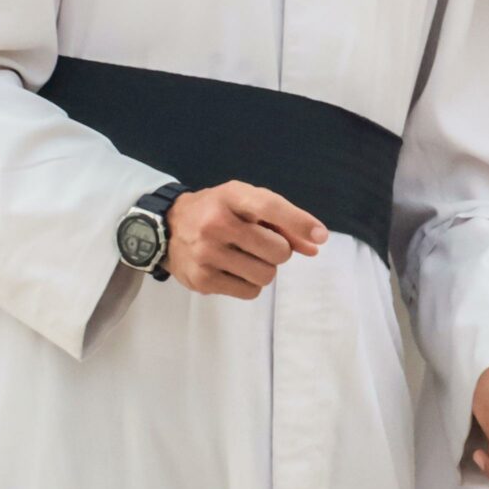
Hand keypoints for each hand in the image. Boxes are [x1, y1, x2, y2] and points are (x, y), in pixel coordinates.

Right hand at [163, 181, 326, 297]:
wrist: (168, 227)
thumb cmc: (218, 211)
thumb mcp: (247, 203)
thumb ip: (282, 222)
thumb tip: (316, 244)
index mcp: (231, 196)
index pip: (270, 207)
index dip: (299, 222)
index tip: (321, 236)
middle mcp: (216, 223)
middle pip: (277, 250)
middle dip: (279, 251)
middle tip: (263, 245)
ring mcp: (207, 253)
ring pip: (266, 275)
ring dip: (265, 269)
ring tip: (247, 257)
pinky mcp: (202, 280)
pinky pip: (250, 292)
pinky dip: (250, 284)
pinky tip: (234, 270)